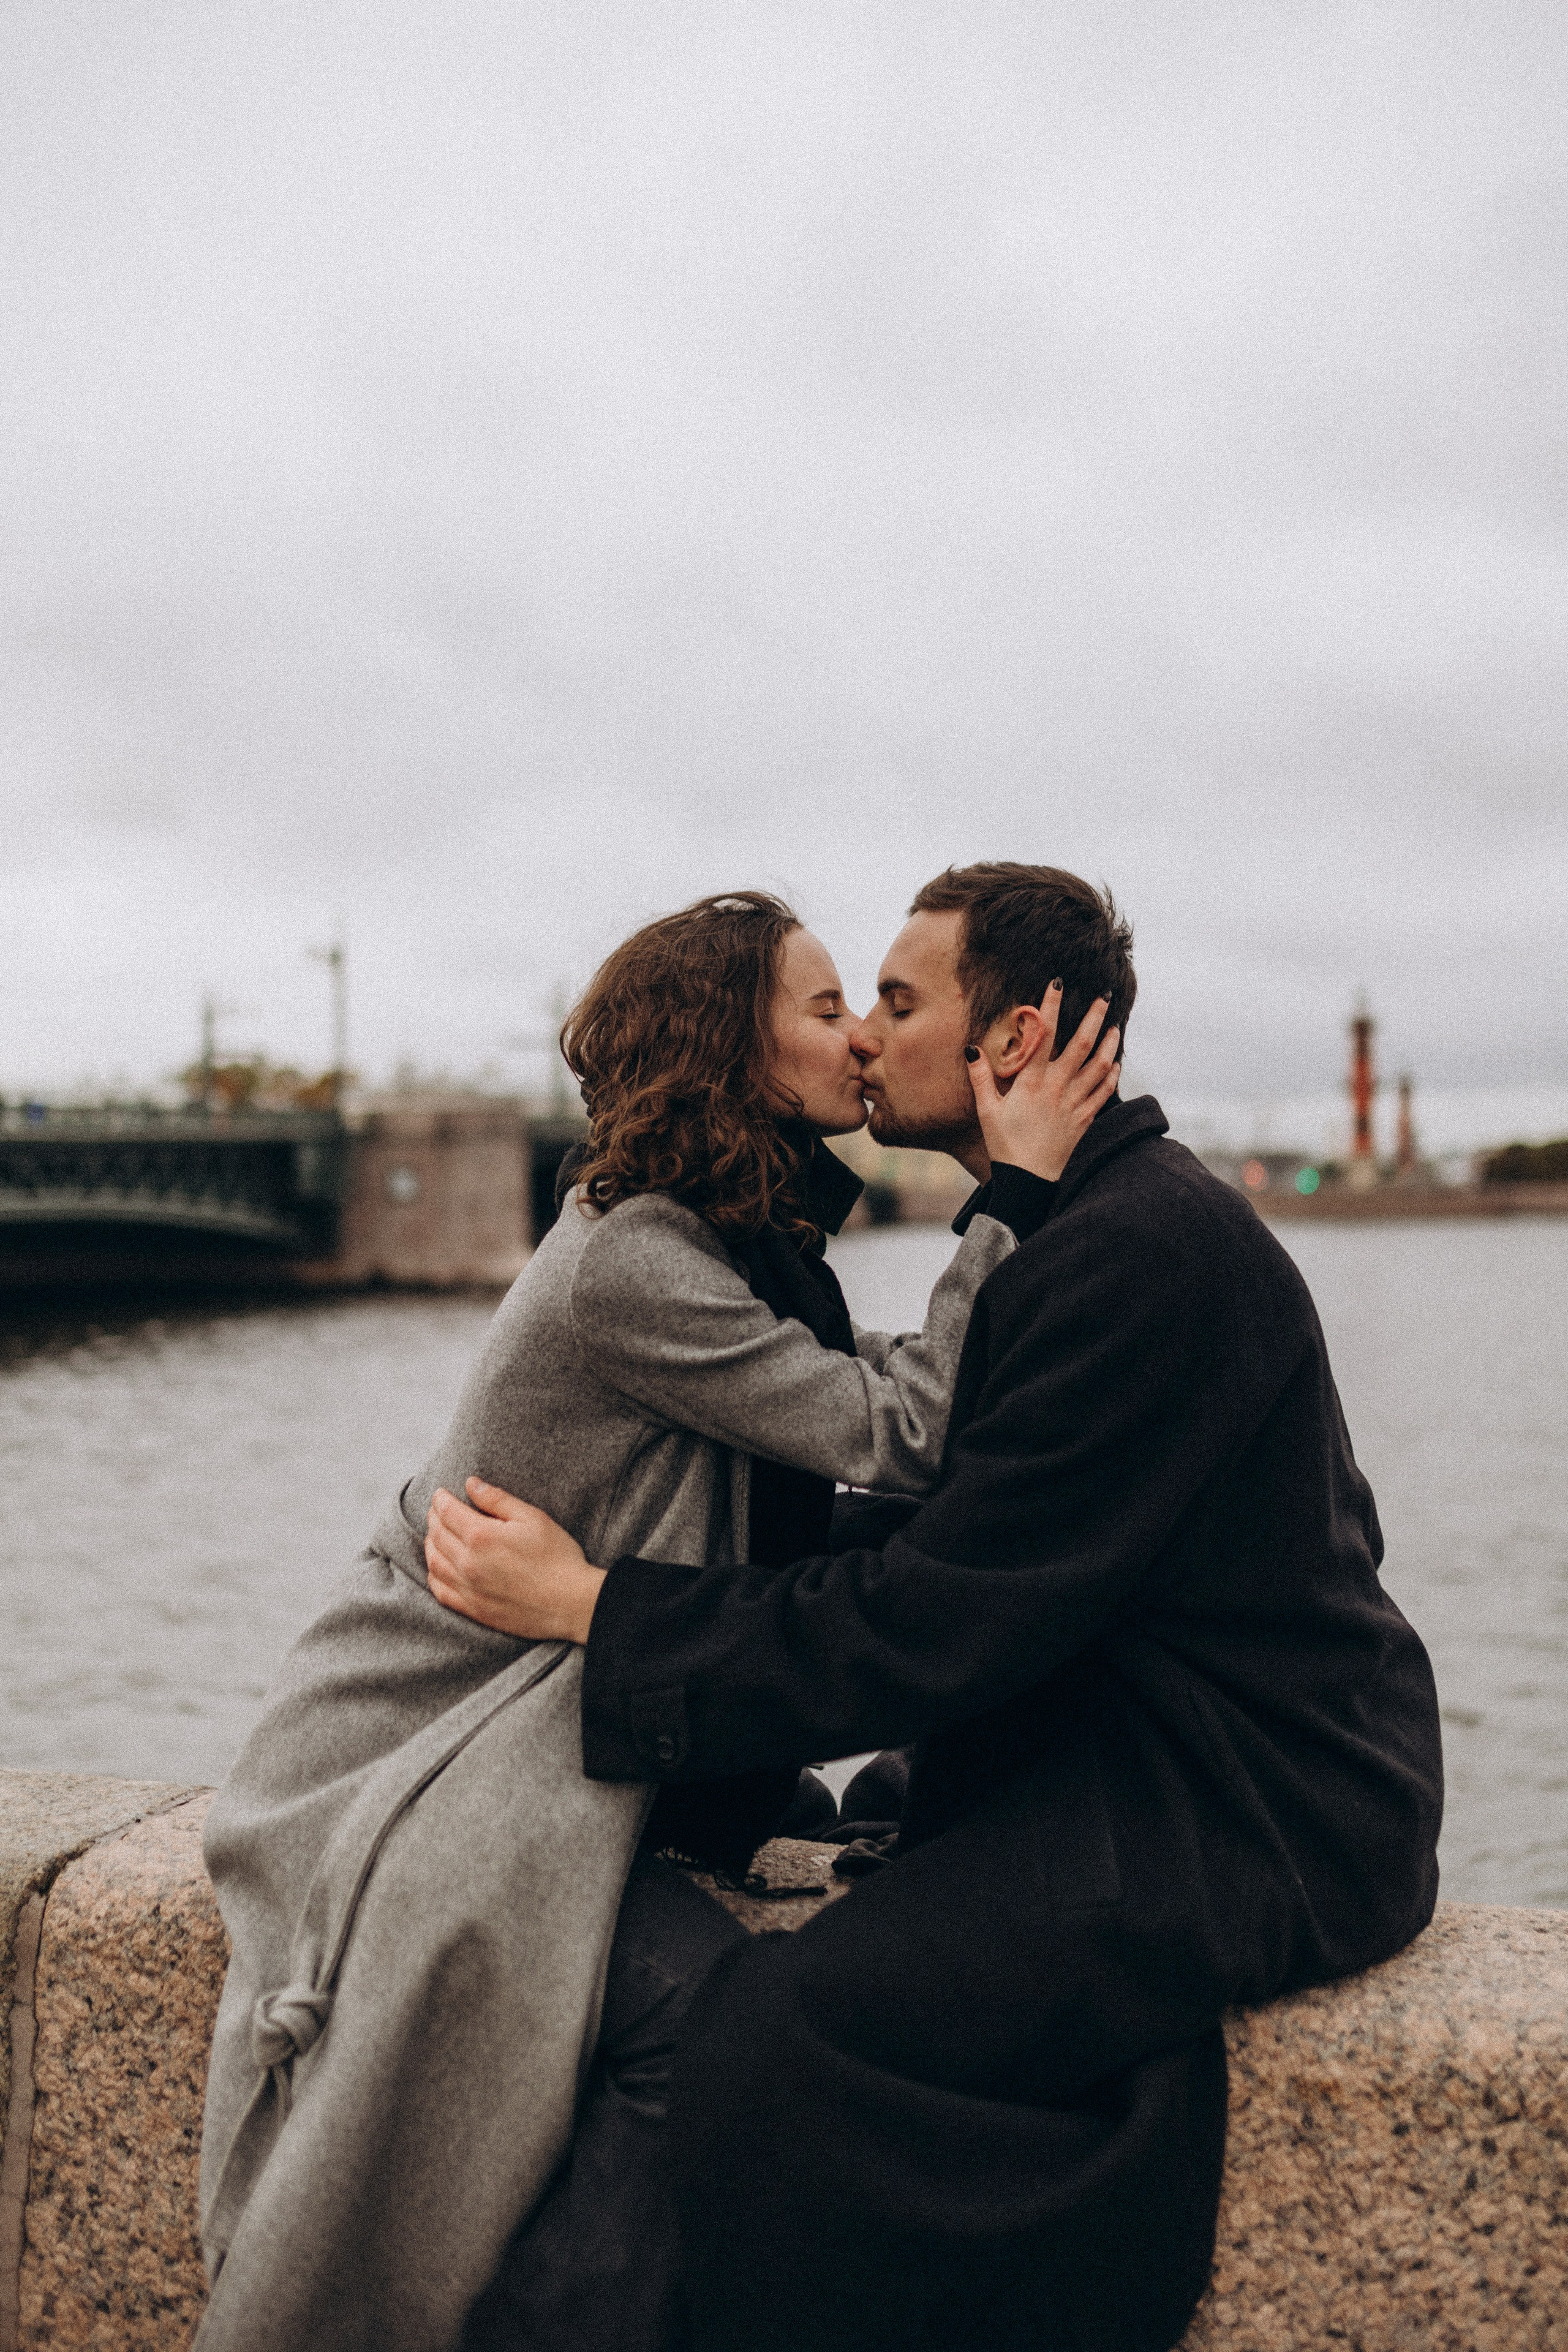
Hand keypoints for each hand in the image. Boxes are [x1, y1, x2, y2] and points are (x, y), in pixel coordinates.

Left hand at [424, 1478, 605, 1643]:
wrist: (571, 1603)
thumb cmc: (557, 1557)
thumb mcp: (533, 1518)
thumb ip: (498, 1499)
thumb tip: (472, 1484)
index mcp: (482, 1536)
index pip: (448, 1512)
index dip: (441, 1499)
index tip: (440, 1493)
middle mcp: (468, 1563)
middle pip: (437, 1536)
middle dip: (434, 1518)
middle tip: (437, 1510)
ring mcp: (469, 1589)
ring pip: (434, 1563)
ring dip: (430, 1545)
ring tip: (434, 1534)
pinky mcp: (474, 1610)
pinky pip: (441, 1592)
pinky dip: (433, 1576)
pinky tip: (437, 1568)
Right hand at [966, 985, 1120, 1181]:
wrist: (1028, 1181)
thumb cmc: (1005, 1145)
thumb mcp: (986, 1110)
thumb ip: (980, 1078)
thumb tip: (972, 1048)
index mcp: (1031, 1082)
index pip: (1044, 1036)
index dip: (1051, 1008)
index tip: (1057, 984)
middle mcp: (1057, 1088)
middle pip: (1081, 1045)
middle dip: (1094, 1018)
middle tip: (1105, 997)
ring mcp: (1074, 1104)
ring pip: (1098, 1067)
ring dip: (1109, 1045)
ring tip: (1116, 1027)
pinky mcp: (1084, 1120)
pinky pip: (1102, 1094)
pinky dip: (1111, 1077)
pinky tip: (1115, 1065)